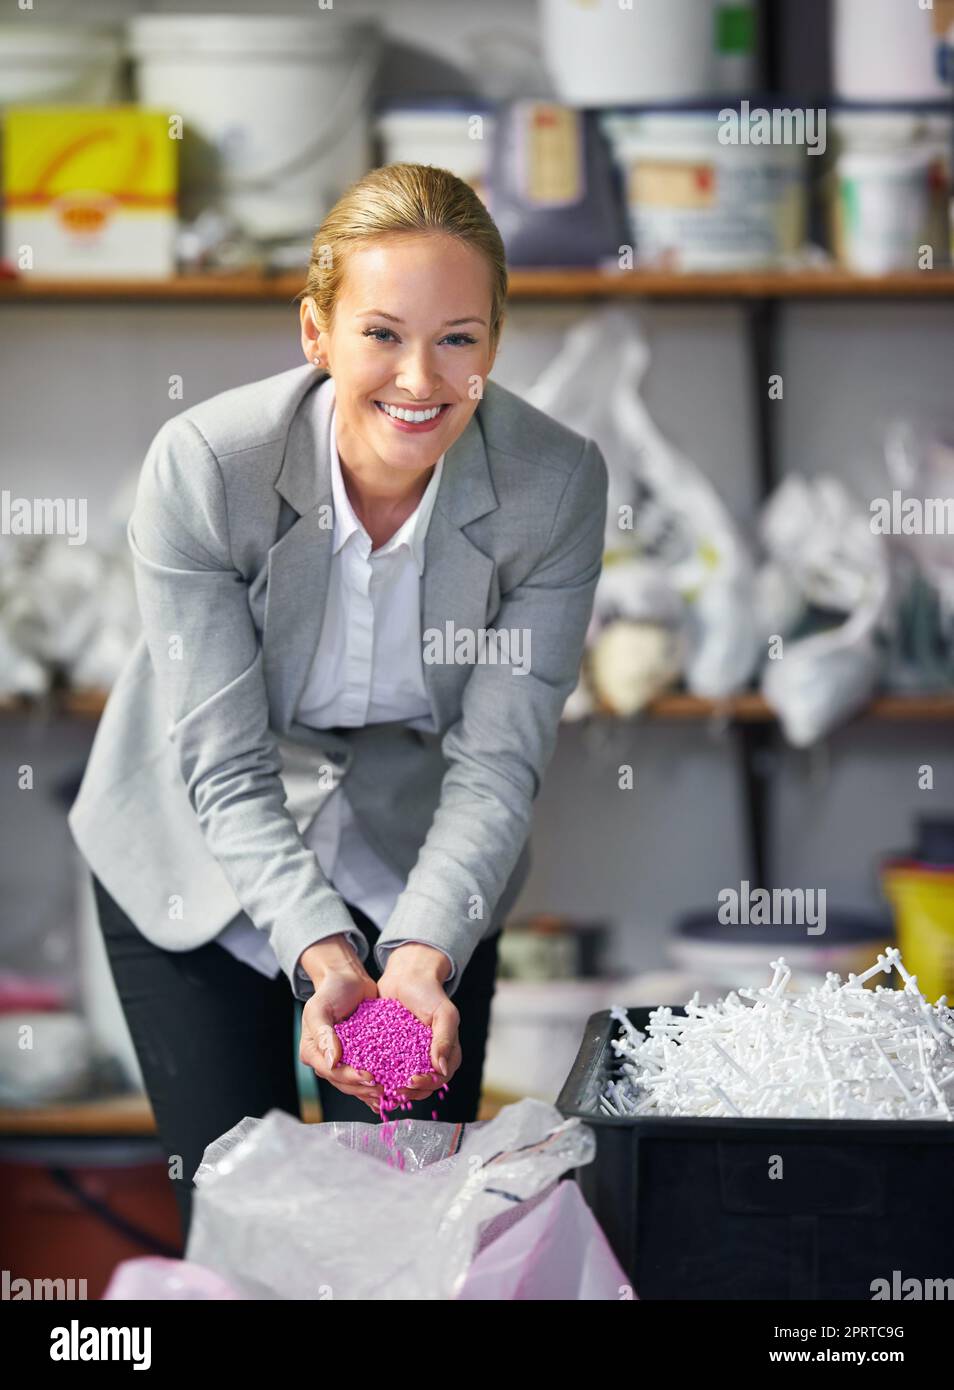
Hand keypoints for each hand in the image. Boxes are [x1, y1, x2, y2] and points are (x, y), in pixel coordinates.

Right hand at [298, 934, 382, 1113]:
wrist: (349, 979)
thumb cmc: (332, 991)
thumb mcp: (321, 1009)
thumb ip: (324, 1035)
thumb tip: (332, 1061)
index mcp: (312, 1051)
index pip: (331, 1072)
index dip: (350, 1077)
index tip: (369, 1077)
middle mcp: (326, 1059)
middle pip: (343, 1082)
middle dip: (362, 1088)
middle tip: (383, 1090)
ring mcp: (343, 1060)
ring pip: (354, 1083)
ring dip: (370, 1091)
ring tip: (389, 1094)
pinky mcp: (359, 1056)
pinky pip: (366, 1073)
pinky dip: (376, 1083)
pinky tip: (391, 1092)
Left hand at [377, 944, 460, 1104]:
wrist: (406, 975)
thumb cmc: (429, 992)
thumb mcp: (443, 1013)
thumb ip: (445, 1039)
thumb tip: (442, 1069)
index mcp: (446, 1052)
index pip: (440, 1078)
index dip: (427, 1085)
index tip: (411, 1082)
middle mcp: (429, 1058)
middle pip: (422, 1087)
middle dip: (409, 1093)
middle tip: (394, 1090)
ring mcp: (410, 1057)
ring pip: (404, 1083)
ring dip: (394, 1090)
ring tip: (381, 1091)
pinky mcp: (392, 1052)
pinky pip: (388, 1071)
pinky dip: (381, 1079)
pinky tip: (370, 1081)